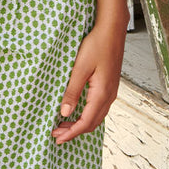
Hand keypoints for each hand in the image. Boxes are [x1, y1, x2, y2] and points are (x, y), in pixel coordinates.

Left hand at [53, 16, 125, 144]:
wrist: (112, 30)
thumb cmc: (97, 45)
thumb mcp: (80, 68)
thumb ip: (72, 91)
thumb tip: (65, 113)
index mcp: (102, 93)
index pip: (85, 122)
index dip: (71, 133)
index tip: (57, 138)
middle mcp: (109, 96)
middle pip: (92, 123)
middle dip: (74, 132)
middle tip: (56, 134)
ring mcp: (111, 91)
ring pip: (96, 117)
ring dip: (80, 124)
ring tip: (64, 126)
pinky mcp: (109, 86)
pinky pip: (99, 108)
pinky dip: (87, 116)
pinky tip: (77, 112)